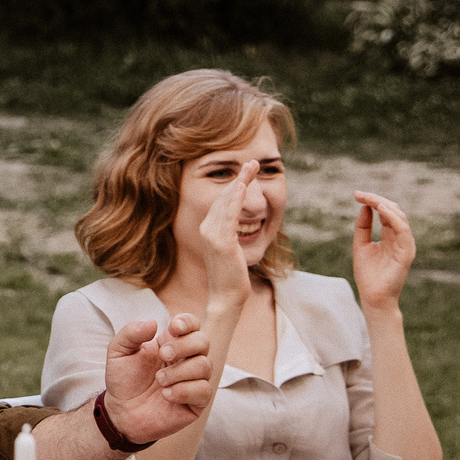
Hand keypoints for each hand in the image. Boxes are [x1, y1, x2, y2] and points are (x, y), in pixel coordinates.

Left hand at [101, 312, 216, 445]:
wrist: (121, 412)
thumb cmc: (123, 380)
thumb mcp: (118, 352)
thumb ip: (131, 333)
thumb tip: (152, 323)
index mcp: (171, 343)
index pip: (192, 325)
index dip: (188, 322)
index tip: (174, 327)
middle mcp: (187, 359)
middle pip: (203, 341)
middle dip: (184, 345)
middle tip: (163, 355)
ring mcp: (194, 380)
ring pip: (204, 366)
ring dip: (179, 371)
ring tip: (159, 380)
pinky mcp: (196, 402)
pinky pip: (203, 390)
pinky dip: (183, 391)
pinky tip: (166, 395)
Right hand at [197, 172, 253, 316]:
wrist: (227, 297)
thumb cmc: (232, 275)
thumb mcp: (232, 249)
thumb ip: (233, 232)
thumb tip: (242, 222)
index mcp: (209, 228)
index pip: (222, 201)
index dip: (235, 184)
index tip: (247, 170)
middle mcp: (207, 228)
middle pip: (224, 196)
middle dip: (239, 177)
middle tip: (252, 162)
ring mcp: (212, 235)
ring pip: (226, 202)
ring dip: (239, 182)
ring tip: (250, 167)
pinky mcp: (221, 242)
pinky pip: (228, 216)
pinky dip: (234, 199)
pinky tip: (241, 186)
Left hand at [350, 190, 415, 312]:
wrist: (372, 297)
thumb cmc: (368, 274)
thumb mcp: (361, 245)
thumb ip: (363, 226)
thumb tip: (365, 206)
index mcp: (390, 236)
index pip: (385, 212)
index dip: (372, 201)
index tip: (356, 194)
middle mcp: (399, 238)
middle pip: (393, 211)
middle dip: (376, 199)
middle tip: (360, 194)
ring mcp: (404, 245)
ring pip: (400, 218)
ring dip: (385, 205)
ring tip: (371, 199)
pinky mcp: (406, 252)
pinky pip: (403, 230)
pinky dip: (393, 218)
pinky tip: (381, 209)